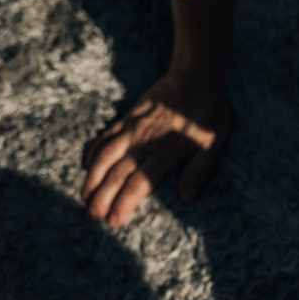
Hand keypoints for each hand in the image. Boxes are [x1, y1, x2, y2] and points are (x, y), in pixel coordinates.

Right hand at [82, 70, 231, 226]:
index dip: (125, 202)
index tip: (113, 220)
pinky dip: (93, 152)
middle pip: (117, 173)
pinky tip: (86, 166)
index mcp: (167, 151)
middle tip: (91, 217)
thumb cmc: (209, 115)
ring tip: (83, 196)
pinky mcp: (127, 118)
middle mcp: (145, 141)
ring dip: (92, 177)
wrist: (195, 79)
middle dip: (102, 197)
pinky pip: (105, 137)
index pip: (140, 182)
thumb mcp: (214, 144)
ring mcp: (132, 129)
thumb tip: (186, 197)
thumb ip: (200, 171)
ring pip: (105, 155)